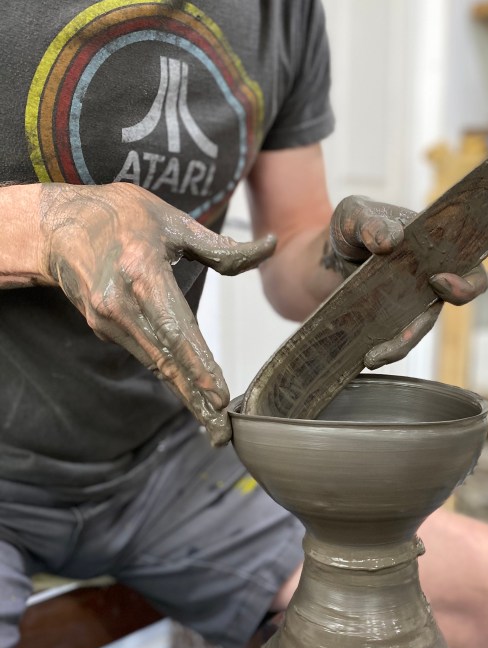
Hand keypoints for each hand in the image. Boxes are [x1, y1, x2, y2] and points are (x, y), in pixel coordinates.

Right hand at [39, 183, 275, 444]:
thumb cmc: (121, 216)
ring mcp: (107, 319)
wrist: (57, 225)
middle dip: (196, 398)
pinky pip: (144, 352)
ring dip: (185, 393)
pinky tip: (191, 393)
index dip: (199, 366)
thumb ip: (222, 248)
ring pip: (155, 363)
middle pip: (166, 360)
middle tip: (221, 431)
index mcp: (142, 273)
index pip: (177, 330)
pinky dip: (169, 373)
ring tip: (212, 423)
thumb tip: (269, 248)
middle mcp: (120, 303)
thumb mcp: (173, 221)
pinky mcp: (102, 327)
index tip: (220, 396)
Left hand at [325, 195, 487, 367]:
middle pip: (445, 310)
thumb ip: (370, 223)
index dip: (466, 280)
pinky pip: (398, 338)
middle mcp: (430, 277)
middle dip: (428, 323)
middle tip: (404, 336)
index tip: (437, 280)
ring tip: (374, 357)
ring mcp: (413, 301)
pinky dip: (386, 349)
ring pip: (419, 329)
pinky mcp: (393, 319)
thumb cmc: (350, 227)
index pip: (470, 265)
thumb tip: (390, 241)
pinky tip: (366, 356)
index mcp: (434, 245)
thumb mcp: (354, 216)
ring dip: (401, 345)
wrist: (326, 254)